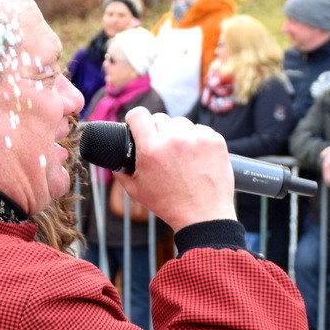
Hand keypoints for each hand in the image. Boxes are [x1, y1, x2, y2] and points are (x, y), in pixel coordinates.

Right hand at [115, 107, 236, 231]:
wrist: (203, 215)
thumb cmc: (167, 204)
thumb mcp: (135, 189)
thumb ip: (120, 168)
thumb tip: (114, 154)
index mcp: (151, 149)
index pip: (138, 114)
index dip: (135, 119)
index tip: (138, 125)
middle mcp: (174, 139)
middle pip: (160, 118)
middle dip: (158, 131)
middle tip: (162, 150)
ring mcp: (197, 138)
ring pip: (181, 123)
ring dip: (178, 134)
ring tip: (180, 156)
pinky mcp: (215, 140)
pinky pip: (200, 130)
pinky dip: (197, 140)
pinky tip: (195, 157)